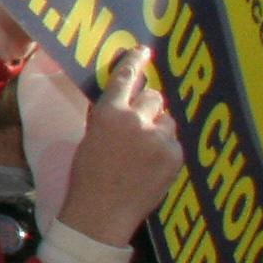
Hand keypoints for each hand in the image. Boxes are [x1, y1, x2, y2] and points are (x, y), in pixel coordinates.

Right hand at [55, 52, 183, 246]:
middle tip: (137, 124)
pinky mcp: (174, 156)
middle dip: (147, 106)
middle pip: (153, 97)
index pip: (126, 78)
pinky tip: (149, 164)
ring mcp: (159, 139)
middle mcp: (136, 121)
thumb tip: (122, 99)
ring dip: (157, 127)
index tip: (143, 50)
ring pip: (166, 119)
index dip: (134, 62)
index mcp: (109, 113)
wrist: (102, 212)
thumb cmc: (87, 174)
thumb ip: (107, 115)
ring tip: (142, 149)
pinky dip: (164, 148)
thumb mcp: (89, 136)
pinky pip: (173, 141)